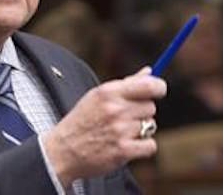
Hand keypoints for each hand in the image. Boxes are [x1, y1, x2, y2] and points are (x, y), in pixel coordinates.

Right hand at [42, 67, 166, 185]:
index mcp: (108, 92)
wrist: (64, 151)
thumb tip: (149, 72)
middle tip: (125, 118)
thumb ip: (126, 84)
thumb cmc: (82, 122)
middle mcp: (115, 109)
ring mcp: (120, 130)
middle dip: (142, 112)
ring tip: (120, 132)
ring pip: (151, 126)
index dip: (158, 87)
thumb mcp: (97, 96)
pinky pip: (150, 145)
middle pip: (151, 107)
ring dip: (140, 130)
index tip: (158, 91)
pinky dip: (142, 147)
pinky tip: (126, 145)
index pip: (149, 85)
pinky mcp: (124, 150)